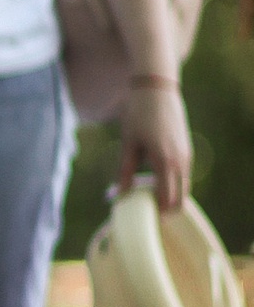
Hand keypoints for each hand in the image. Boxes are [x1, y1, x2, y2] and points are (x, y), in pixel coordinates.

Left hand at [118, 79, 190, 219]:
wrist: (157, 89)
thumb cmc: (139, 114)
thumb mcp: (128, 143)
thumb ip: (125, 170)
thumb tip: (120, 194)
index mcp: (164, 162)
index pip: (167, 198)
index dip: (156, 211)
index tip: (141, 216)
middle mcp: (180, 161)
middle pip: (179, 198)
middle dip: (165, 208)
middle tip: (145, 211)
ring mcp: (186, 155)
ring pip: (184, 187)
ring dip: (169, 195)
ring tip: (147, 197)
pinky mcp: (186, 150)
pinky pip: (183, 175)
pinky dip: (173, 184)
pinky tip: (155, 182)